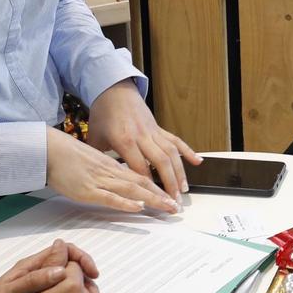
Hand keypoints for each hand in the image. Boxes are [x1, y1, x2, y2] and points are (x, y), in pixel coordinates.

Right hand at [46, 125, 180, 213]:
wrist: (48, 150)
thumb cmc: (66, 156)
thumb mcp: (90, 162)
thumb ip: (104, 171)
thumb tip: (116, 181)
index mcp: (111, 165)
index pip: (140, 176)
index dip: (157, 187)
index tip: (169, 197)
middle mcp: (110, 172)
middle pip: (142, 183)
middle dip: (161, 196)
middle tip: (176, 207)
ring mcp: (99, 181)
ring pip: (131, 190)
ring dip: (152, 200)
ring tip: (167, 208)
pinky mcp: (87, 190)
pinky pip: (110, 197)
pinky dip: (126, 203)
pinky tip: (138, 207)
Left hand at [86, 85, 201, 201]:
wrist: (113, 90)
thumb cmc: (103, 115)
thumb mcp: (94, 137)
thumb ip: (97, 159)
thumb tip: (94, 179)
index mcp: (124, 140)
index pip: (139, 168)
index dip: (148, 185)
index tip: (154, 201)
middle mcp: (142, 136)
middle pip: (160, 163)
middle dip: (170, 184)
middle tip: (174, 202)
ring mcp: (153, 131)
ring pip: (171, 153)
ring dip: (180, 173)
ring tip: (184, 190)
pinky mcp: (159, 128)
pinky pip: (176, 140)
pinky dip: (188, 151)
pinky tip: (198, 162)